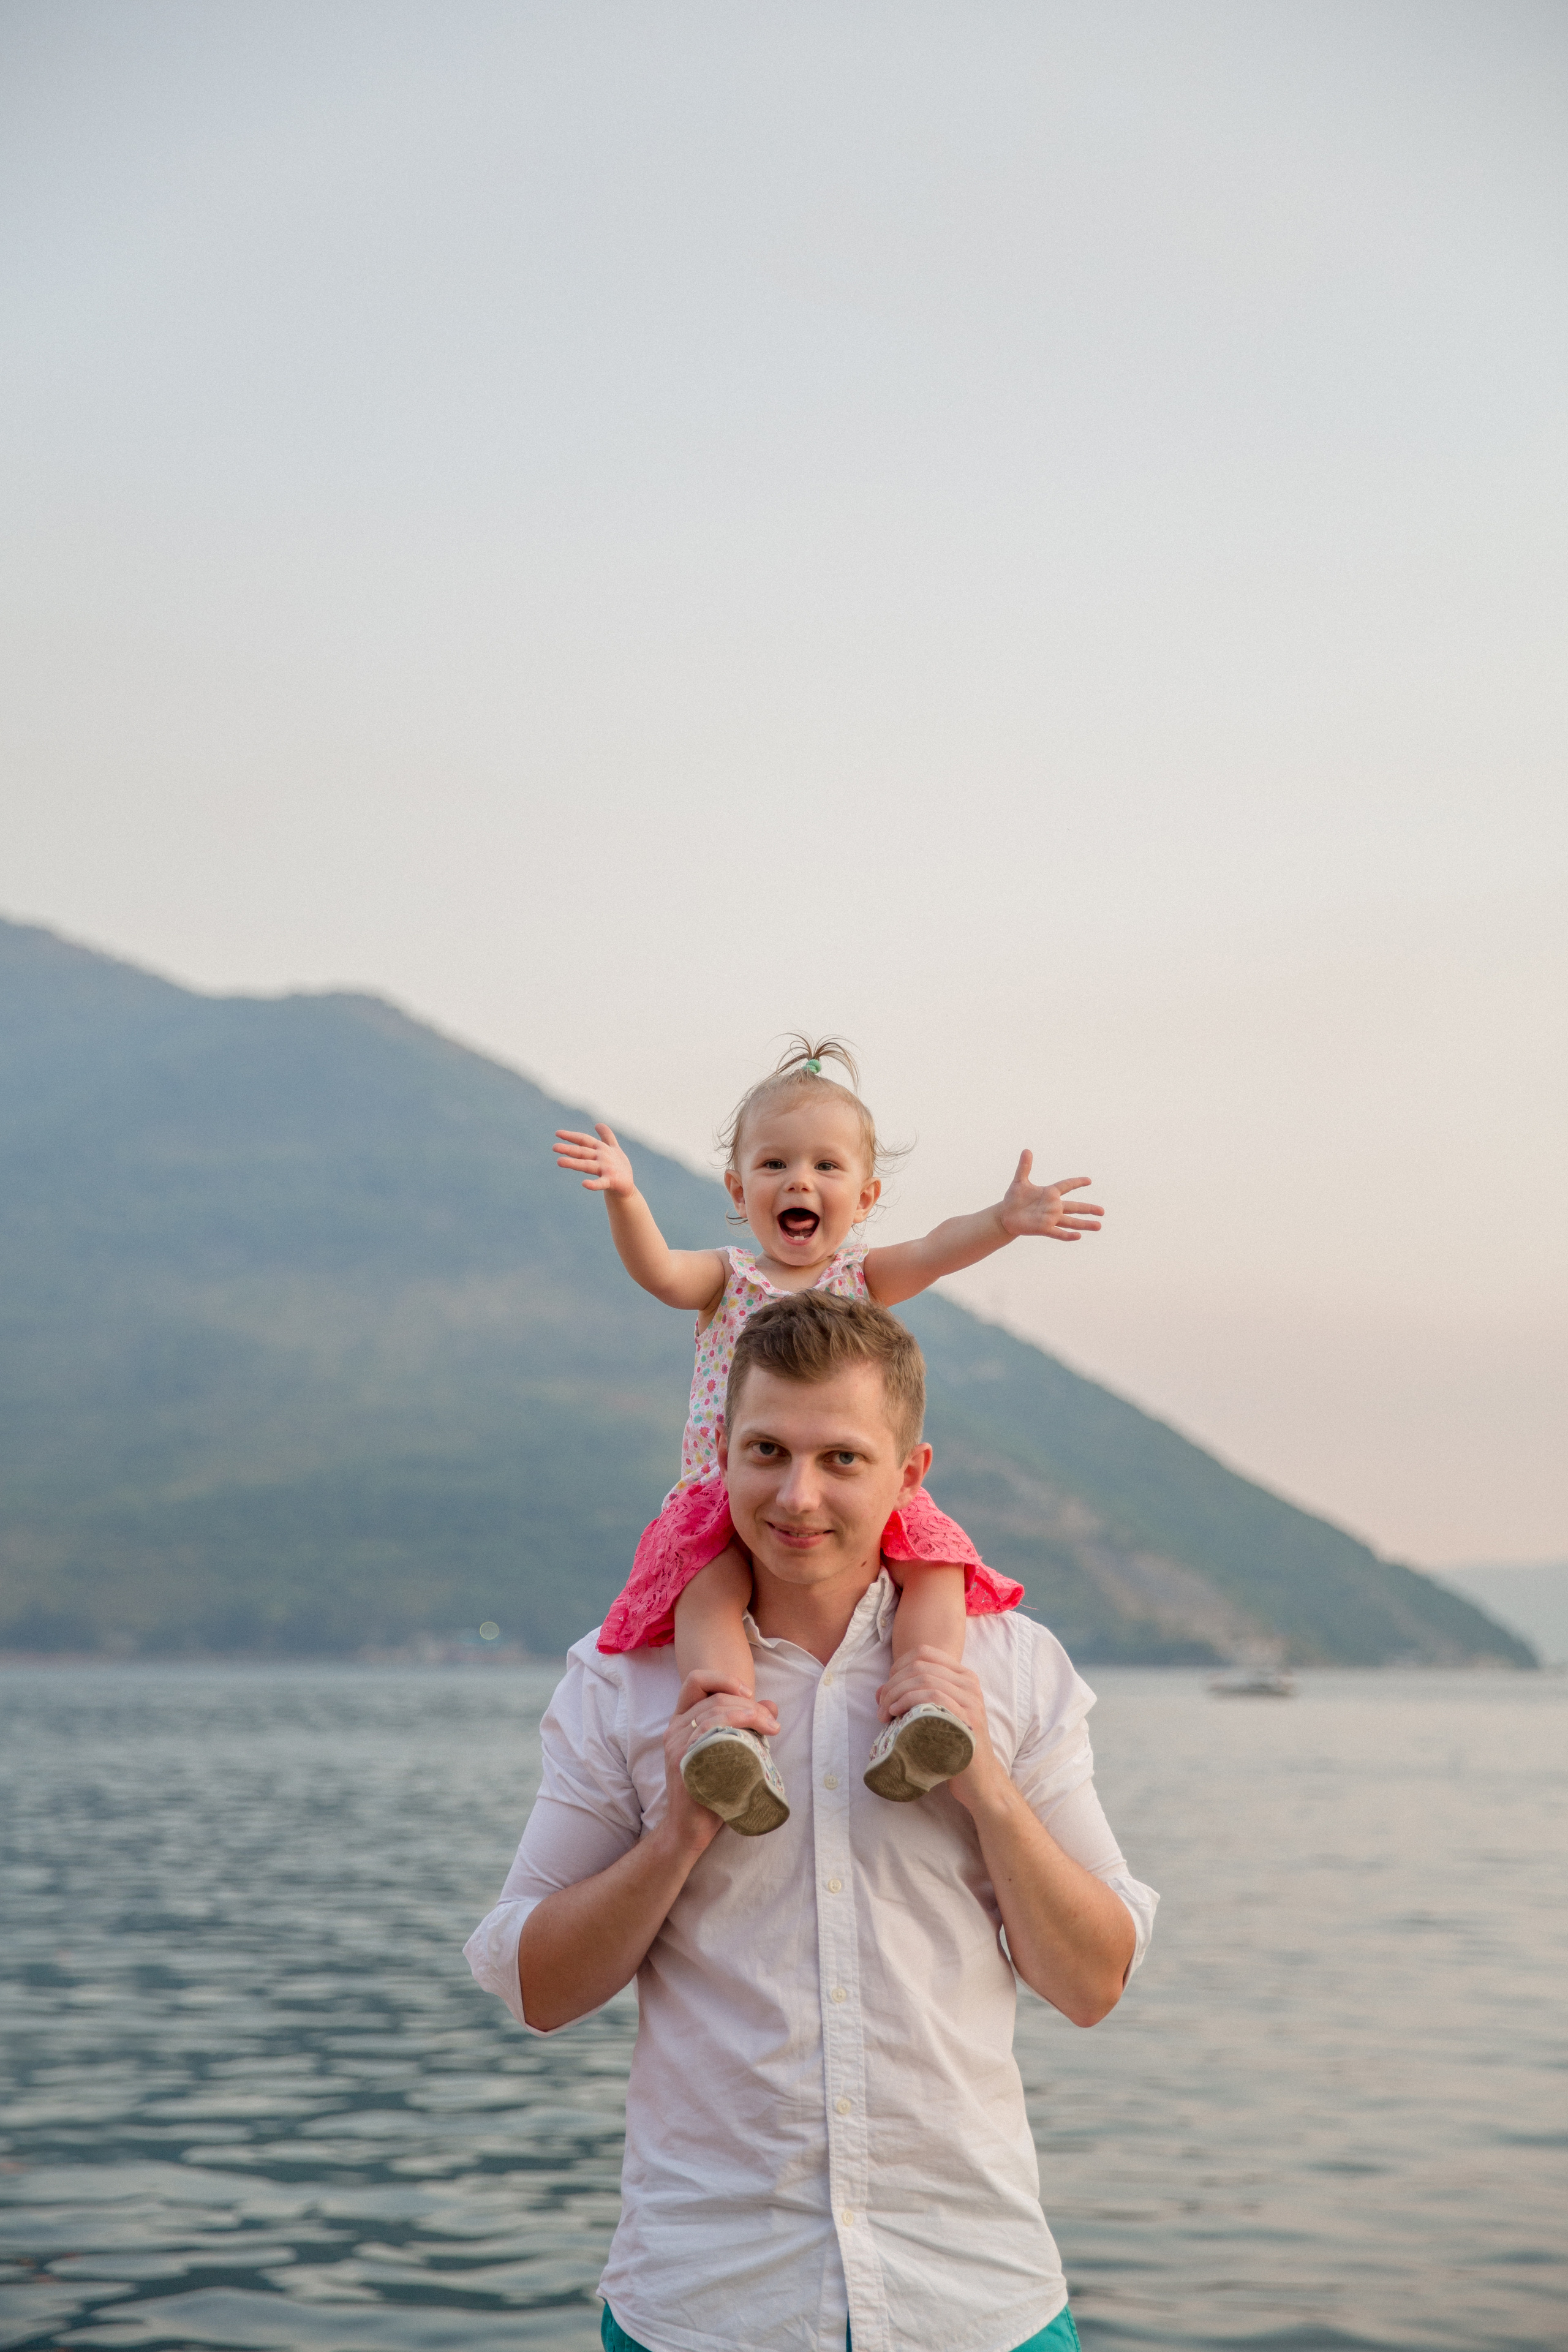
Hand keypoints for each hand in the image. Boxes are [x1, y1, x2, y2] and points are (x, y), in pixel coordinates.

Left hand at [554, 1123, 635, 1196]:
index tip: (557, 1133)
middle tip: (554, 1147)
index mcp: (601, 1148)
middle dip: (569, 1149)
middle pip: (583, 1152)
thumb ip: (606, 1136)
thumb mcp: (613, 1149)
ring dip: (574, 1163)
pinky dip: (594, 1184)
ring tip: (559, 1161)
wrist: (627, 1186)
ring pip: (587, 1165)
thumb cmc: (618, 1167)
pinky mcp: (612, 1181)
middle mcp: (603, 1156)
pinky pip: (601, 1183)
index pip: (584, 1140)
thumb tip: (598, 1124)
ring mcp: (607, 1169)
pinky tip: (584, 1184)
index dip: (571, 1136)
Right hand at [659, 1670, 779, 1851]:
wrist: (690, 1828)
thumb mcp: (729, 1751)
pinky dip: (734, 1724)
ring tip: (770, 1727)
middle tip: (772, 1722)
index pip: (696, 1681)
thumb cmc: (711, 1789)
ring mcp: (677, 1745)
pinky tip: (752, 1731)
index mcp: (682, 1721)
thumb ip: (746, 1726)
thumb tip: (771, 1705)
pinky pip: (707, 1732)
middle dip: (749, 1703)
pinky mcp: (684, 1761)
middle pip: (714, 1698)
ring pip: (713, 1711)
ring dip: (749, 1713)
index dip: (724, 1679)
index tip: (749, 1693)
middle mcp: (675, 1729)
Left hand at [874, 1647, 1005, 1814]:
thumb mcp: (930, 1716)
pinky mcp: (968, 1717)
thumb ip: (909, 1700)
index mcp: (962, 1676)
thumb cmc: (950, 1747)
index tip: (886, 1691)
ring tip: (885, 1714)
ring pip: (924, 1678)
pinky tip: (896, 1714)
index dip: (897, 1667)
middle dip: (892, 1684)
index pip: (923, 1652)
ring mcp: (971, 1699)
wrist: (978, 1780)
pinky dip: (908, 1700)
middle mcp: (969, 1682)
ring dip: (896, 1693)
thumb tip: (879, 1692)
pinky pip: (934, 1695)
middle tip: (881, 1707)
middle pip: (919, 1666)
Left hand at [998, 1153, 1102, 1241]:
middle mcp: (1053, 1207)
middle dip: (1088, 1209)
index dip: (1077, 1182)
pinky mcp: (1044, 1228)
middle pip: (1075, 1207)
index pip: (1067, 1185)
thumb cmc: (1013, 1199)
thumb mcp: (1019, 1182)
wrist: (1006, 1216)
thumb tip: (1026, 1150)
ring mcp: (1050, 1218)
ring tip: (1099, 1226)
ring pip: (1071, 1222)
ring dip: (1084, 1224)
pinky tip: (1078, 1236)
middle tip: (1102, 1211)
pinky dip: (1068, 1235)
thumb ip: (1024, 1167)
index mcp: (1050, 1193)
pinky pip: (1058, 1233)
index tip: (1089, 1180)